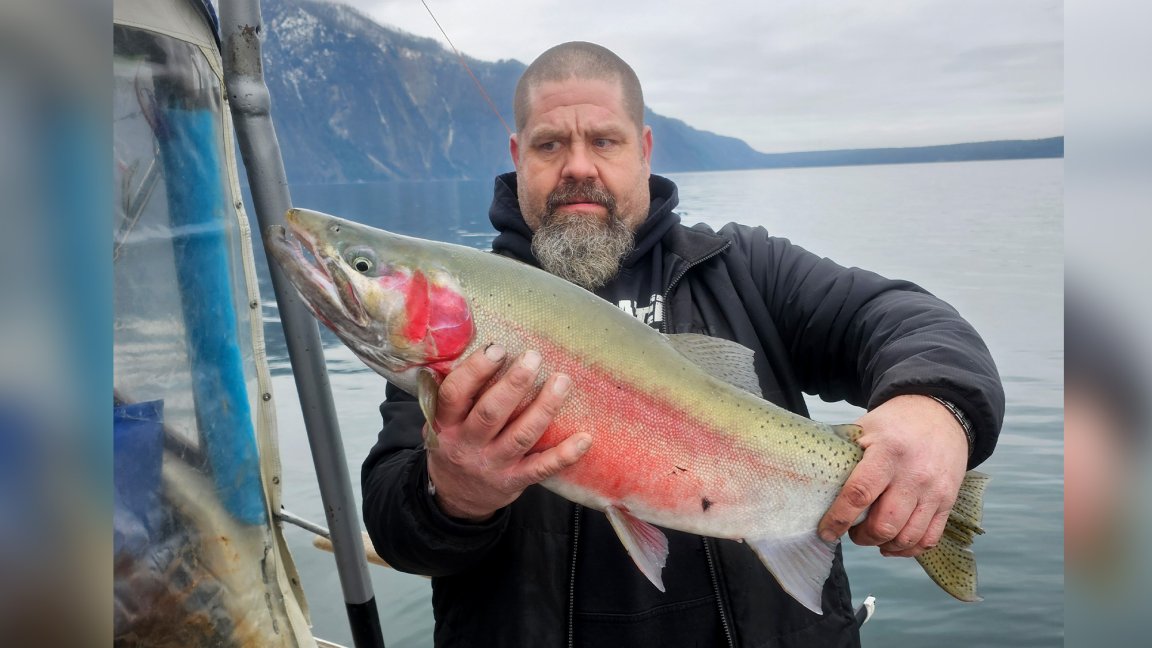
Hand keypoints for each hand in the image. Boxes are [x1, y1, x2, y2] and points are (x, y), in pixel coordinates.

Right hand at [425, 344, 591, 521]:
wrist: (455, 498)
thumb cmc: (454, 445)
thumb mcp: (442, 421)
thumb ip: (458, 394)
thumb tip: (484, 347)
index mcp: (446, 424)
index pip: (455, 394)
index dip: (475, 370)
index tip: (497, 349)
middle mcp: (468, 444)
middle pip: (491, 412)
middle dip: (515, 384)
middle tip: (534, 358)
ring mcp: (493, 464)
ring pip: (521, 435)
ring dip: (544, 407)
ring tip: (562, 381)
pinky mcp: (514, 480)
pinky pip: (542, 468)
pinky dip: (564, 455)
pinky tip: (584, 438)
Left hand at [817, 394, 968, 556]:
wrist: (939, 414)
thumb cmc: (895, 424)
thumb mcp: (865, 429)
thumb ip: (844, 455)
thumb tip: (814, 482)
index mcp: (887, 452)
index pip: (860, 493)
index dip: (839, 518)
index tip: (826, 532)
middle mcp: (913, 474)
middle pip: (885, 524)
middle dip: (862, 537)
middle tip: (852, 530)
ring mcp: (934, 491)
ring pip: (907, 537)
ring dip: (883, 545)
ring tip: (871, 535)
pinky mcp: (948, 501)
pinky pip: (929, 538)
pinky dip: (908, 548)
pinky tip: (893, 543)